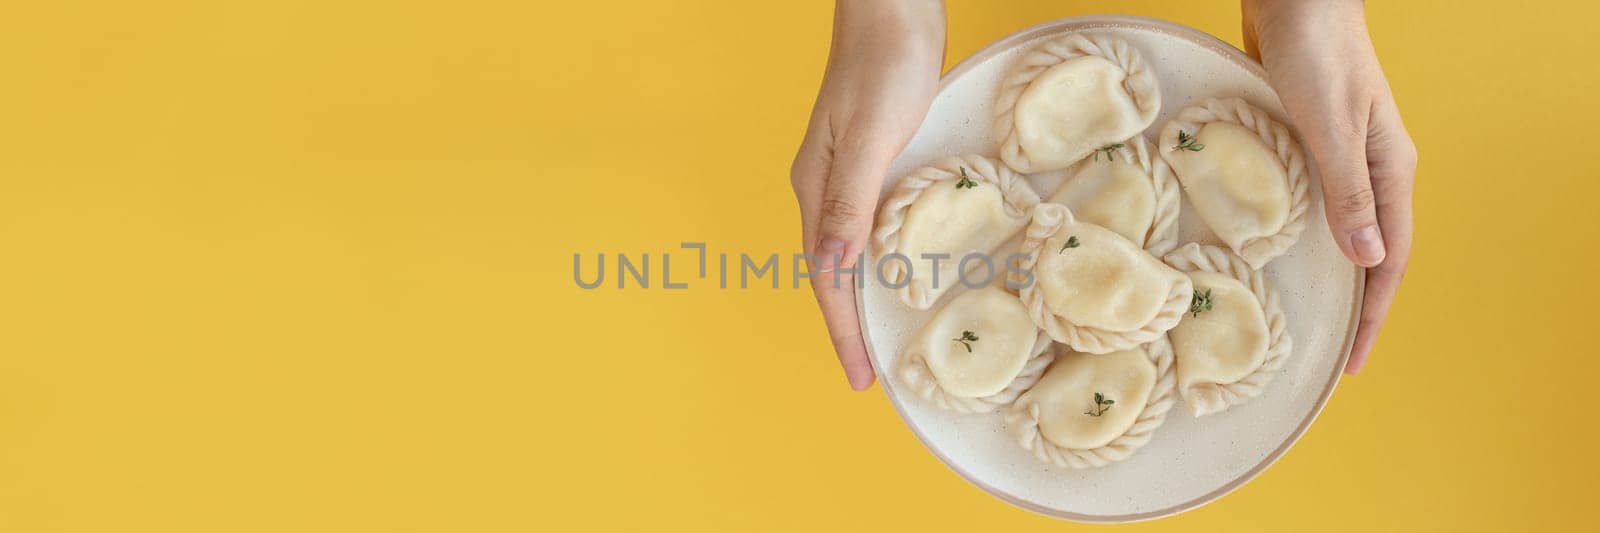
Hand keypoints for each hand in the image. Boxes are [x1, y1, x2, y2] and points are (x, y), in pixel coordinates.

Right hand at [791, 1, 943, 389]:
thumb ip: (851, 199)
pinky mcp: (867, 162)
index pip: (825, 275)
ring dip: (855, 299)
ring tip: (872, 340)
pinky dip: (873, 263)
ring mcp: (842, 175)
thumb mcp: (872, 135)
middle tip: (865, 374)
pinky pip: (864, 229)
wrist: (892, 10)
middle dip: (844, 326)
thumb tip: (835, 263)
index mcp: (815, 187)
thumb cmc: (885, 66)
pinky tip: (890, 275)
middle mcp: (822, 188)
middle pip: (828, 272)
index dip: (841, 329)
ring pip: (844, 254)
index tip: (858, 375)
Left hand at [1243, 0, 1417, 373]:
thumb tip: (1368, 259)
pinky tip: (1280, 255)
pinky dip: (1304, 237)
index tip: (1351, 361)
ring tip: (1311, 318)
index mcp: (1390, 169)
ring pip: (1343, 230)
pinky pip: (1313, 204)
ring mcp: (1343, 155)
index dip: (1373, 315)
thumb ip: (1347, 191)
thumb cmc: (1316, 54)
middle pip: (1372, 252)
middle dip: (1359, 306)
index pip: (1389, 259)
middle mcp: (1373, 168)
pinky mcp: (1309, 141)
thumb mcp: (1330, 127)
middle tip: (1332, 355)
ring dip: (1332, 274)